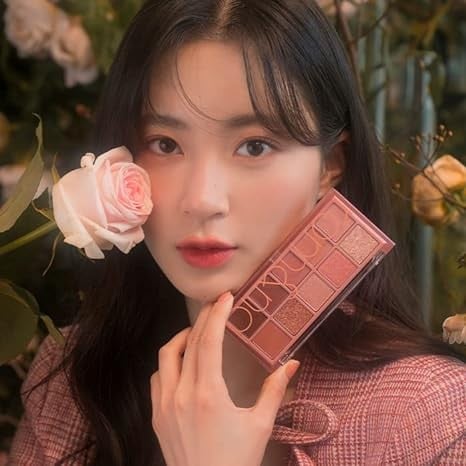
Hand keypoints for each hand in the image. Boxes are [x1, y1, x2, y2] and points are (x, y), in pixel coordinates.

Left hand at [150, 291, 299, 465]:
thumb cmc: (237, 461)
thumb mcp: (260, 425)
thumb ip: (275, 390)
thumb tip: (292, 363)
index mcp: (208, 394)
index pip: (209, 341)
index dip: (217, 315)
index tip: (225, 298)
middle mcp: (181, 394)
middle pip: (189, 343)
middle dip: (203, 319)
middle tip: (215, 305)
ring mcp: (164, 405)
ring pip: (166, 356)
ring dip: (182, 338)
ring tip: (198, 333)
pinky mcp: (156, 416)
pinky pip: (158, 378)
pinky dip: (169, 363)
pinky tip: (182, 365)